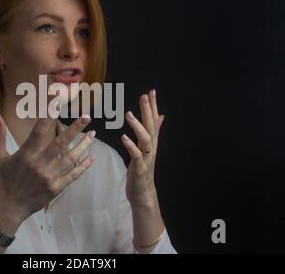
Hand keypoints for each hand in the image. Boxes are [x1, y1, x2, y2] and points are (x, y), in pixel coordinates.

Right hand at [0, 114, 95, 220]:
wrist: (10, 207)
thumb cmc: (4, 180)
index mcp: (25, 154)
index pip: (39, 131)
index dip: (48, 116)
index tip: (58, 104)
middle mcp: (39, 164)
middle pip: (60, 143)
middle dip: (75, 128)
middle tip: (87, 116)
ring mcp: (49, 177)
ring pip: (70, 158)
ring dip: (83, 145)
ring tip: (93, 134)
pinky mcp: (56, 188)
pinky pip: (73, 175)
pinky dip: (83, 166)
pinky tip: (92, 157)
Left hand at [121, 89, 164, 206]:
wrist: (143, 194)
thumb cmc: (142, 170)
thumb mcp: (147, 149)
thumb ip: (153, 132)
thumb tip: (161, 116)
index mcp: (151, 143)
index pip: (153, 121)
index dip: (153, 106)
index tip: (151, 91)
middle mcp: (151, 149)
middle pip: (151, 127)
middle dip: (148, 111)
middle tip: (144, 95)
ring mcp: (146, 158)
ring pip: (145, 139)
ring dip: (138, 126)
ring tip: (129, 114)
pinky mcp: (139, 168)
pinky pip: (136, 156)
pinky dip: (130, 146)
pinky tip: (124, 137)